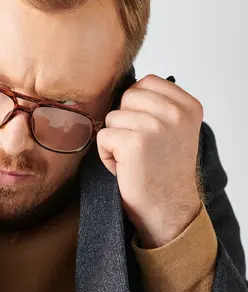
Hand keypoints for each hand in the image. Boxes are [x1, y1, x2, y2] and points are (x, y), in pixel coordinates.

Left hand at [97, 74, 202, 247]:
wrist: (168, 209)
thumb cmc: (165, 170)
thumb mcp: (175, 129)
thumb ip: (158, 105)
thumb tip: (124, 86)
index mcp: (188, 106)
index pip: (146, 82)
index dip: (136, 106)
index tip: (149, 133)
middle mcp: (176, 113)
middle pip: (126, 97)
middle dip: (124, 122)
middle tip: (140, 149)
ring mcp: (155, 126)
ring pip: (112, 117)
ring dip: (115, 140)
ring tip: (133, 160)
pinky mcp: (134, 142)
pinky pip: (102, 136)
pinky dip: (106, 155)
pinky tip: (125, 168)